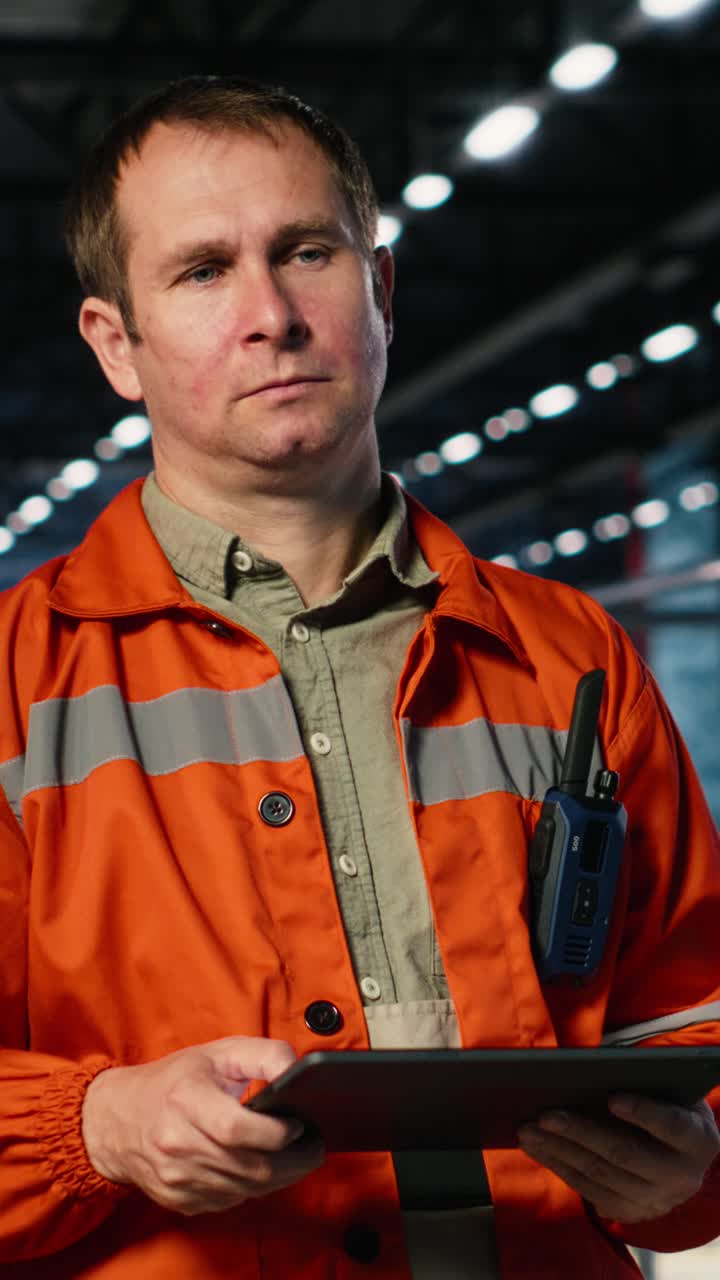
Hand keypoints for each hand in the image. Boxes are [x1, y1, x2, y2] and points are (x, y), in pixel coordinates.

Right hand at [81, 1036, 324, 1215]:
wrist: (117, 1120)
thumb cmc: (174, 1081)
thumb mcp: (218, 1052)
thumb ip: (264, 1054)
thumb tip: (297, 1071)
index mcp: (185, 1099)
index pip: (237, 1129)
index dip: (276, 1131)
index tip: (300, 1123)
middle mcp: (176, 1143)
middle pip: (249, 1166)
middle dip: (293, 1160)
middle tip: (315, 1146)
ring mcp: (176, 1178)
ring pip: (245, 1188)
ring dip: (279, 1176)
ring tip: (297, 1155)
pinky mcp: (179, 1200)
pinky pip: (231, 1200)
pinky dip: (254, 1186)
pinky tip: (262, 1166)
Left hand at [517, 1094, 719, 1222]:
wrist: (681, 1158)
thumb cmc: (669, 1107)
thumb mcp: (670, 1093)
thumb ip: (645, 1084)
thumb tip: (591, 1071)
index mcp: (698, 1140)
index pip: (672, 1126)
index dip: (644, 1113)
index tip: (612, 1098)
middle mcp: (681, 1177)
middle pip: (625, 1154)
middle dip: (581, 1133)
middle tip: (545, 1114)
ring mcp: (654, 1201)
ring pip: (600, 1175)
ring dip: (558, 1150)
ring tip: (528, 1128)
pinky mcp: (628, 1212)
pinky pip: (587, 1189)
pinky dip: (558, 1165)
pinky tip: (536, 1146)